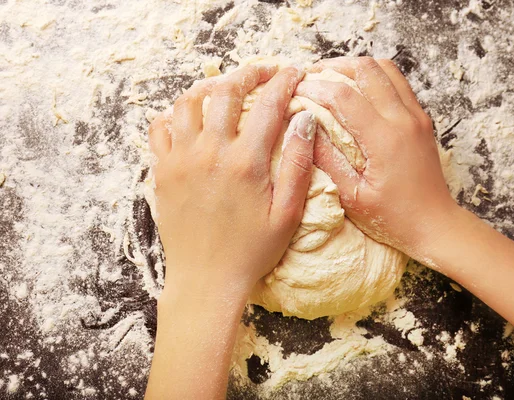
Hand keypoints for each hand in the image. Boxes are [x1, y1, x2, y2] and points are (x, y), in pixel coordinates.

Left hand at [148, 64, 315, 295]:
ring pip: (188, 102)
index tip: (293, 72)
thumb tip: (305, 120)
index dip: (284, 82)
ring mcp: (181, 160)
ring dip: (208, 88)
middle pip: (226, 91)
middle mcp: (211, 152)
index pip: (269, 104)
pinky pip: (160, 128)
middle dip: (248, 73)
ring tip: (223, 89)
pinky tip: (188, 119)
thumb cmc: (252, 252)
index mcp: (247, 162)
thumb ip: (298, 164)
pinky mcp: (162, 172)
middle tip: (263, 73)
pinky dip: (174, 115)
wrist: (206, 281)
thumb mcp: (288, 214)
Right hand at [295, 56, 457, 258]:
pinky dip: (375, 78)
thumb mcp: (352, 196)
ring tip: (333, 77)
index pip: (344, 96)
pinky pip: (398, 83)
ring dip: (357, 67)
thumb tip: (304, 130)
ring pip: (386, 69)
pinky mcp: (422, 120)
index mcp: (385, 139)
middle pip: (367, 69)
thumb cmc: (393, 218)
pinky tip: (358, 90)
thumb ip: (327, 161)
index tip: (296, 90)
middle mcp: (404, 120)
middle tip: (312, 76)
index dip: (316, 88)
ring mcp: (416, 116)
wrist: (435, 224)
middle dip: (335, 67)